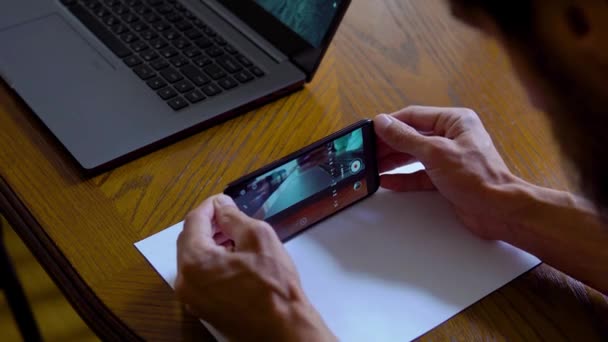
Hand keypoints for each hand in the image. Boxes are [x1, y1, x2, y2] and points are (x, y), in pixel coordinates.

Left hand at [176, 194, 334, 341]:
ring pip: (194, 260)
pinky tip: (234, 258)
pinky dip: (212, 262)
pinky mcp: (203, 309)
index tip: (224, 200)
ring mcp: (192, 299)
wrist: (283, 329)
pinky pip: (200, 277)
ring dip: (210, 243)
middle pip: (189, 241)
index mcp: (195, 261)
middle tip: (229, 216)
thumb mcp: (258, 238)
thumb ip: (234, 217)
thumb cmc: (274, 287)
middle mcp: (185, 282)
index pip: (194, 221)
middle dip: (208, 225)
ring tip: (235, 236)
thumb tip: (222, 207)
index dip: (210, 206)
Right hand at [374, 106, 523, 239]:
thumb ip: (406, 138)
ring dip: (393, 161)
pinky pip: (419, 175)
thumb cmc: (476, 177)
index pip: (414, 116)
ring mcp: (449, 158)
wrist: (498, 210)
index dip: (390, 124)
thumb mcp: (435, 153)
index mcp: (455, 121)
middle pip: (412, 136)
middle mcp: (452, 136)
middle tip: (367, 153)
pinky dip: (404, 178)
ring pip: (414, 156)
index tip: (370, 131)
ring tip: (372, 167)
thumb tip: (383, 123)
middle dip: (389, 145)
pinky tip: (387, 181)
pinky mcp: (447, 179)